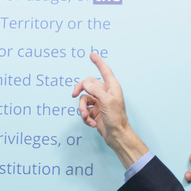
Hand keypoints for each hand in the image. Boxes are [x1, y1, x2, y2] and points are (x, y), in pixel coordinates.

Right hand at [71, 52, 147, 167]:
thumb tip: (85, 83)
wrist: (116, 136)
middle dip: (80, 90)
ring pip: (83, 100)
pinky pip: (84, 110)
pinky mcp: (94, 112)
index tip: (92, 54)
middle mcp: (105, 93)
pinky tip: (91, 123)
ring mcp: (99, 103)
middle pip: (87, 84)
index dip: (98, 62)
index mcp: (111, 87)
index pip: (104, 70)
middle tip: (73, 94)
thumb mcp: (106, 101)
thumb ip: (95, 90)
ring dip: (82, 110)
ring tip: (87, 118)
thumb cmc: (116, 118)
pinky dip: (85, 117)